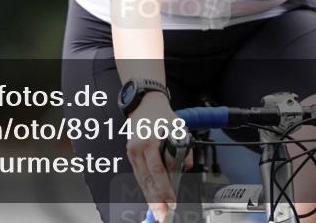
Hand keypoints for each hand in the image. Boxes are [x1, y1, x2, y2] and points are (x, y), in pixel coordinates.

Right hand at [124, 92, 192, 221]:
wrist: (145, 103)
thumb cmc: (162, 115)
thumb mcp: (179, 129)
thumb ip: (184, 151)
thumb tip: (185, 170)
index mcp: (149, 141)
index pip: (158, 171)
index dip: (165, 189)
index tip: (171, 202)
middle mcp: (137, 148)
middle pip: (147, 180)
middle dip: (155, 201)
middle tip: (162, 215)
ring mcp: (132, 152)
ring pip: (141, 180)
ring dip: (150, 197)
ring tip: (157, 211)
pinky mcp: (130, 154)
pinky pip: (138, 174)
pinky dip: (145, 187)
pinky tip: (151, 197)